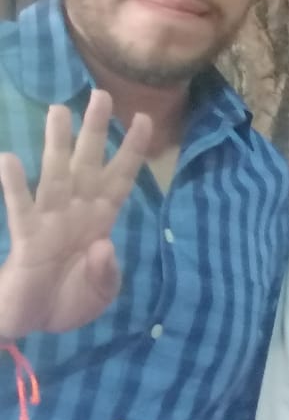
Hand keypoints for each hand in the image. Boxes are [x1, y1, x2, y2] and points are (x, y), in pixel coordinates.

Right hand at [0, 90, 149, 342]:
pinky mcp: (27, 238)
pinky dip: (14, 185)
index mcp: (101, 220)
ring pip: (55, 175)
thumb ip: (106, 271)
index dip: (132, 150)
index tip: (144, 119)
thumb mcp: (101, 291)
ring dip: (57, 145)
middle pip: (88, 165)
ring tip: (58, 111)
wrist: (36, 323)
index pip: (120, 178)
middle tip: (100, 95)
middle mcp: (77, 212)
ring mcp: (50, 221)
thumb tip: (103, 245)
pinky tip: (8, 159)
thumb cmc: (71, 299)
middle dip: (95, 132)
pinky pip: (20, 207)